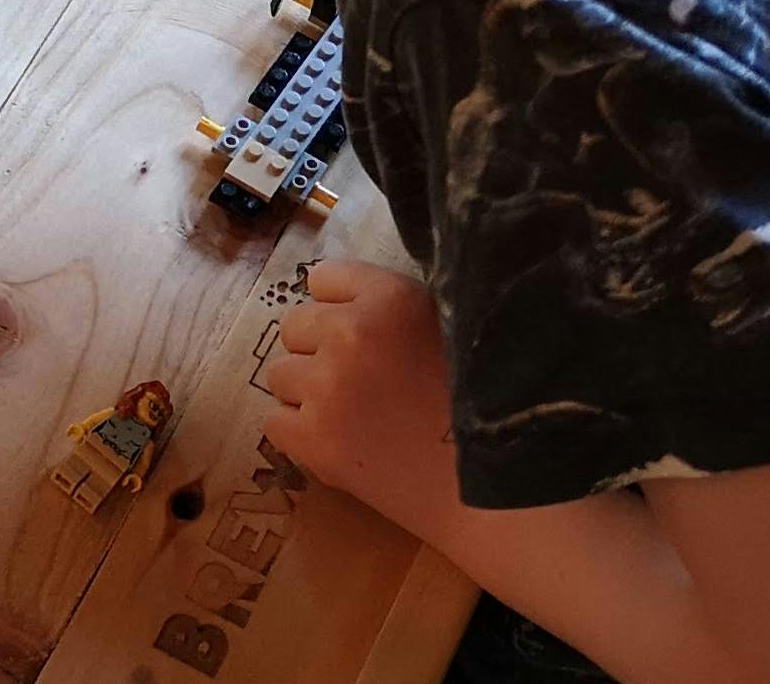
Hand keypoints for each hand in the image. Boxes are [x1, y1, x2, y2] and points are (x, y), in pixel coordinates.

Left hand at [256, 259, 464, 537]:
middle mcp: (350, 333)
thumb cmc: (478, 409)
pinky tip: (343, 443)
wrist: (493, 490)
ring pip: (279, 375)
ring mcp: (327, 387)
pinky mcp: (312, 439)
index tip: (362, 334)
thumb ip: (393, 308)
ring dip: (307, 393)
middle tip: (360, 383)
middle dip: (318, 350)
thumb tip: (340, 299)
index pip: (323, 278)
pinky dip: (300, 435)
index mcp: (390, 298)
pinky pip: (275, 422)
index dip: (341, 308)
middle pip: (294, 326)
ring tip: (355, 417)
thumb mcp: (447, 329)